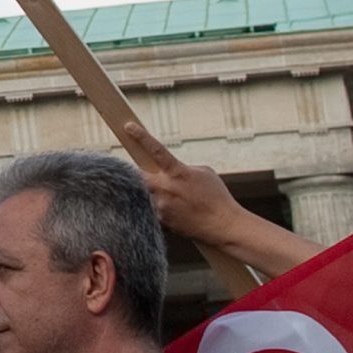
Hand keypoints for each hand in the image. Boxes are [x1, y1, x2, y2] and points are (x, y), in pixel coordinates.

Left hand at [132, 138, 251, 248]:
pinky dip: (163, 208)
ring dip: (156, 193)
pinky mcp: (161, 220)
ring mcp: (162, 205)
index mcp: (178, 172)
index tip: (128, 126)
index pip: (155, 150)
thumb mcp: (203, 173)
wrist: (223, 226)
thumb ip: (181, 168)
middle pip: (139, 175)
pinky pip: (153, 209)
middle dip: (142, 174)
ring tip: (177, 200)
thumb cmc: (217, 197)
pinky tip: (179, 211)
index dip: (141, 137)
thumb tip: (168, 171)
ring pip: (147, 194)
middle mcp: (166, 188)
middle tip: (151, 176)